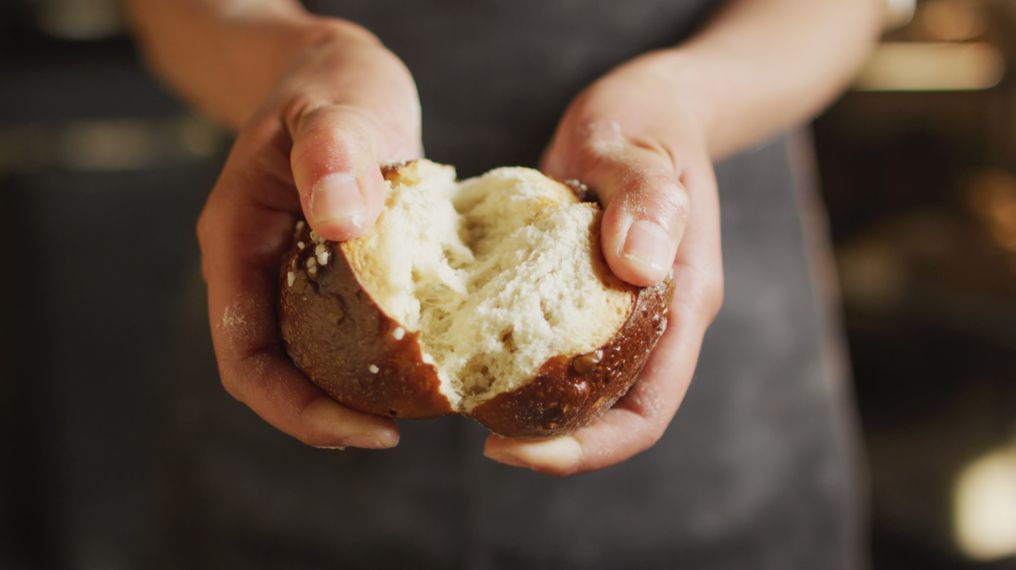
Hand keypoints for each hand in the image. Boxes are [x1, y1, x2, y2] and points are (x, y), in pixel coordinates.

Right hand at [196, 19, 420, 448]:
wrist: (332, 73)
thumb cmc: (330, 82)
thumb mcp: (334, 103)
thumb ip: (332, 149)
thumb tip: (341, 221)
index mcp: (237, 242)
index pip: (246, 358)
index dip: (297, 409)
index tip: (368, 429)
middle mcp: (257, 269)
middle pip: (275, 374)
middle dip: (328, 414)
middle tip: (397, 431)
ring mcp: (291, 273)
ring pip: (308, 359)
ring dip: (353, 392)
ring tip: (418, 405)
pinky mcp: (330, 272)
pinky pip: (344, 331)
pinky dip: (378, 355)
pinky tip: (427, 357)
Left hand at [484, 59, 724, 473]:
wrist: (648, 106)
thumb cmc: (647, 120)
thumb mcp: (642, 145)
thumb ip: (646, 197)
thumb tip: (637, 265)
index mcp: (680, 302)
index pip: (645, 412)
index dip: (586, 449)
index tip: (512, 451)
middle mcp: (654, 321)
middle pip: (611, 416)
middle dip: (551, 444)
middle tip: (482, 439)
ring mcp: (622, 312)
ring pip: (583, 390)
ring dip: (532, 410)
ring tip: (468, 400)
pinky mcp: (589, 297)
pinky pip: (559, 349)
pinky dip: (519, 363)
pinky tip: (470, 349)